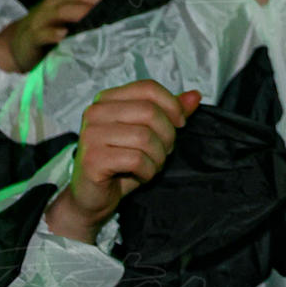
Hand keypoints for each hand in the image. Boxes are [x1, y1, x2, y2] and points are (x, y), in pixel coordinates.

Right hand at [0, 0, 120, 73]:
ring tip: (99, 16)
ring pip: (64, 10)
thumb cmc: (55, 24)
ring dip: (82, 12)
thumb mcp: (76, 7)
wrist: (19, 43)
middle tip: (123, 6)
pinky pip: (44, 33)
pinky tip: (65, 35)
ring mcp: (44, 17)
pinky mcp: (34, 36)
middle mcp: (58, 0)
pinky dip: (54, 33)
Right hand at [45, 80, 201, 244]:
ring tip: (152, 165)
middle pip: (149, 112)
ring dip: (158, 157)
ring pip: (145, 137)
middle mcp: (95, 113)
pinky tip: (142, 175)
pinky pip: (136, 160)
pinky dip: (148, 171)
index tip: (180, 123)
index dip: (172, 105)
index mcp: (107, 100)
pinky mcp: (92, 159)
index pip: (148, 88)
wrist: (92, 199)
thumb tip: (195, 96)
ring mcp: (91, 135)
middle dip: (167, 135)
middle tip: (164, 151)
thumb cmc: (120, 164)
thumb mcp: (148, 134)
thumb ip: (169, 113)